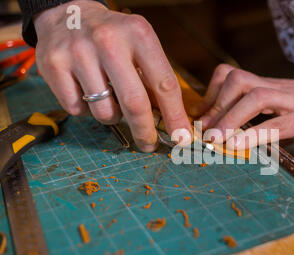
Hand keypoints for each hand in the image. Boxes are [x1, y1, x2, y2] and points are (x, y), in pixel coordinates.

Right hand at [33, 0, 191, 151]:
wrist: (68, 15)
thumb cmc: (113, 38)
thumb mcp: (140, 46)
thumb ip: (154, 80)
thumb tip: (172, 123)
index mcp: (139, 34)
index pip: (164, 84)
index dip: (175, 116)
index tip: (181, 137)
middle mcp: (109, 41)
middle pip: (134, 103)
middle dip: (145, 131)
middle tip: (148, 143)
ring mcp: (79, 52)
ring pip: (104, 111)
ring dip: (112, 116)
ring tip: (110, 99)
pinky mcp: (54, 65)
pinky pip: (77, 110)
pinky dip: (86, 110)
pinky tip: (86, 91)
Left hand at [196, 64, 293, 149]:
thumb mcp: (287, 113)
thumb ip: (264, 120)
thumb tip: (236, 139)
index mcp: (270, 87)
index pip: (233, 76)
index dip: (212, 93)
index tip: (200, 116)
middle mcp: (279, 89)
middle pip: (238, 79)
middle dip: (216, 103)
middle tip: (204, 129)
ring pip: (256, 96)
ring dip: (230, 118)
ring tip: (216, 139)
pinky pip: (280, 124)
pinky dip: (256, 134)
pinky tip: (240, 147)